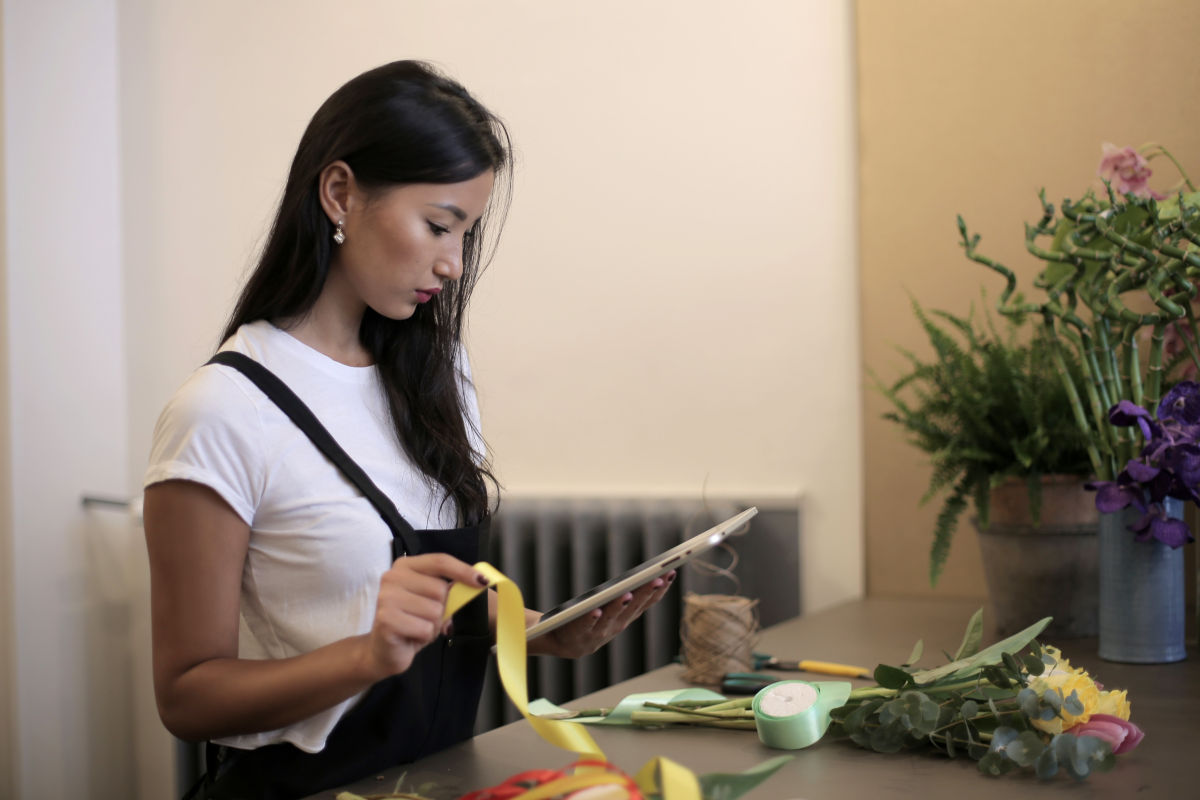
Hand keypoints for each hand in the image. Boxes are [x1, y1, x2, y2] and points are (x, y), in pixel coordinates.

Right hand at [361, 554, 487, 679]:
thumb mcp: (431, 599)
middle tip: (425, 617)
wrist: (383, 650)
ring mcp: (386, 597)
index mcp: (405, 566)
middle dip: (441, 608)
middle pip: (440, 589)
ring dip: (432, 625)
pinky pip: (425, 628)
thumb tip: (478, 581)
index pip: (440, 561)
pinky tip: (411, 636)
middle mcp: (392, 577)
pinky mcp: (386, 619)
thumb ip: (447, 588)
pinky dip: (424, 636)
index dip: (463, 570)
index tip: (482, 581)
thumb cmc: (411, 621)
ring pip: (434, 611)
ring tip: (417, 627)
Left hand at [528, 571, 675, 657]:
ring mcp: (598, 632)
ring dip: (620, 606)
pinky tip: (596, 610)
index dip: (660, 590)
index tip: (670, 573)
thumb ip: (626, 598)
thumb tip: (645, 575)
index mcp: (625, 618)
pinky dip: (591, 619)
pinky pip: (585, 625)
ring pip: (611, 617)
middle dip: (645, 593)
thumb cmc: (590, 620)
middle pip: (632, 608)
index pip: (647, 603)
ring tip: (628, 594)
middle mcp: (615, 626)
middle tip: (657, 578)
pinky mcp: (578, 634)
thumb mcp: (612, 611)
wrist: (562, 642)